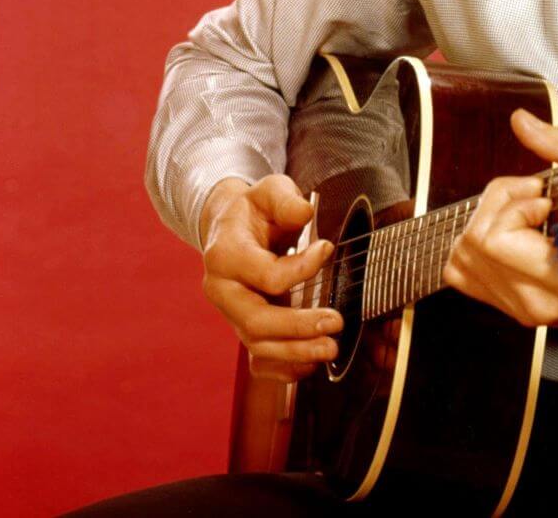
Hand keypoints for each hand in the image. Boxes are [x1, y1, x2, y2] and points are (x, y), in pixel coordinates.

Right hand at [200, 174, 342, 380]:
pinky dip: (282, 368)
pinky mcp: (242, 325)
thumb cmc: (255, 208)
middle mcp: (222, 289)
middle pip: (256, 321)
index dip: (301, 267)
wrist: (231, 225)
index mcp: (225, 254)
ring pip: (258, 344)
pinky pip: (258, 358)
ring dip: (295, 352)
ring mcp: (230, 312)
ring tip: (330, 349)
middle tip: (335, 323)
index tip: (327, 249)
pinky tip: (310, 365)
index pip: (265, 275)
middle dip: (297, 328)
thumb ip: (286, 200)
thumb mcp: (270, 190)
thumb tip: (306, 213)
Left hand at [442, 110, 557, 331]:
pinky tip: (508, 233)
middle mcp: (537, 300)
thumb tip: (521, 122)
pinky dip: (476, 245)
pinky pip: (462, 272)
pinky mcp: (507, 307)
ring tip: (521, 214)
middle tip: (531, 197)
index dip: (515, 206)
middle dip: (498, 205)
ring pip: (461, 258)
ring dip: (486, 223)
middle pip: (474, 243)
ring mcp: (520, 308)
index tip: (544, 198)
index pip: (497, 240)